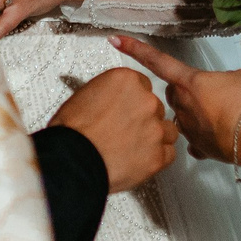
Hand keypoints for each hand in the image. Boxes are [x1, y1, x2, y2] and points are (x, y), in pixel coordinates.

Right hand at [49, 67, 177, 193]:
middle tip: (124, 132)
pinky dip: (156, 158)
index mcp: (127, 80)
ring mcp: (155, 128)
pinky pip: (168, 154)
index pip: (143, 86)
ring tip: (132, 148)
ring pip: (167, 130)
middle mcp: (146, 101)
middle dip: (143, 119)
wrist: (71, 160)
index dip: (133, 101)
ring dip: (154, 137)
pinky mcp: (158, 155)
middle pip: (155, 107)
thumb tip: (115, 100)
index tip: (126, 110)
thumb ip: (110, 93)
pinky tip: (139, 160)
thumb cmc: (71, 132)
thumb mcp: (86, 95)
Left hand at [111, 36, 240, 163]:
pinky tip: (220, 137)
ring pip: (185, 117)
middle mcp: (182, 104)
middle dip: (184, 93)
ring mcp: (189, 128)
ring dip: (198, 115)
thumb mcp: (240, 77)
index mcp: (189, 81)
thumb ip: (224, 80)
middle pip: (173, 94)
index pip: (157, 61)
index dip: (135, 49)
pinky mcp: (199, 147)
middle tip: (207, 94)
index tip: (114, 40)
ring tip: (223, 116)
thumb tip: (224, 88)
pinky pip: (198, 141)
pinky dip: (207, 138)